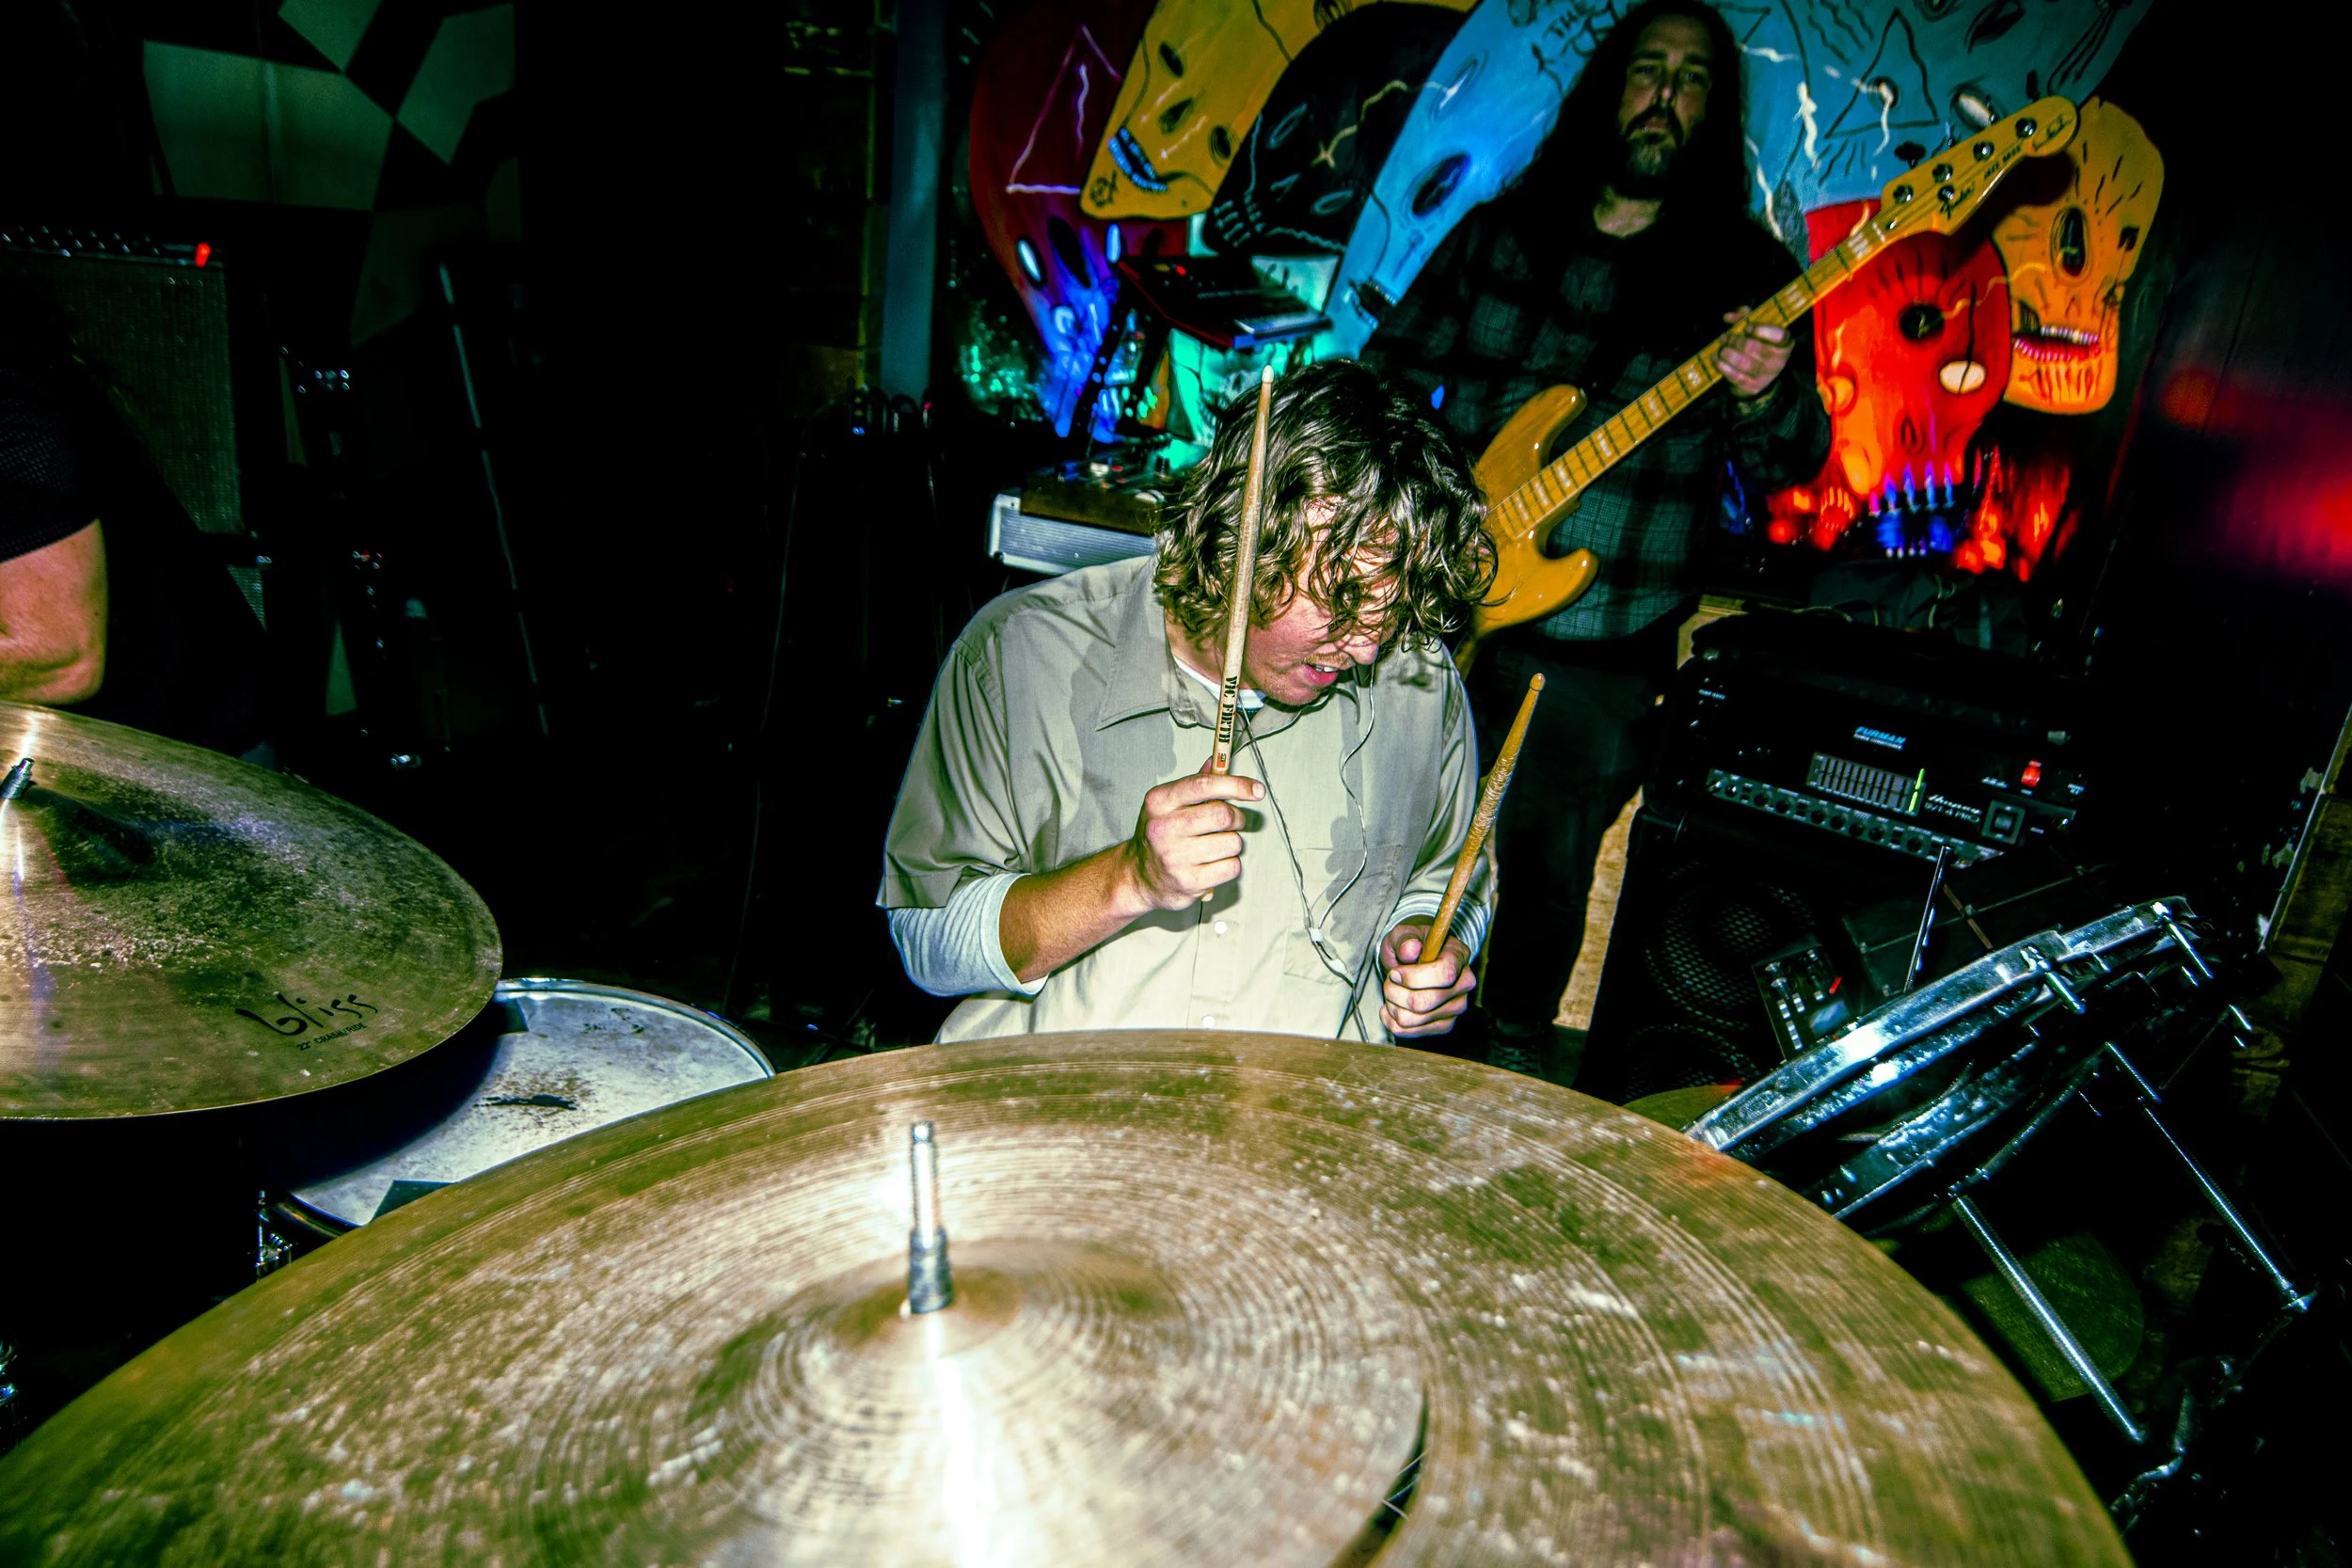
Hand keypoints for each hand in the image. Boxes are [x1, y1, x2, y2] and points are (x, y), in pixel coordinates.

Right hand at [1120, 758, 1262, 911]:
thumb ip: (1195, 784)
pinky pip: (1231, 867)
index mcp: (1159, 802)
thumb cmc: (1159, 836)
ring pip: (1233, 842)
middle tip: (1232, 822)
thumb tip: (1216, 761)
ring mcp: (1175, 857)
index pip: (1204, 785)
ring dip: (1232, 843)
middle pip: (1223, 815)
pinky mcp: (1189, 882)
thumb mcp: (1167, 805)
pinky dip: (1229, 864)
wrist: (1139, 877)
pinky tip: (1213, 863)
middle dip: (1237, 818)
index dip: (1236, 785)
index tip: (1256, 790)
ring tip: (1215, 846)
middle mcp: (1164, 828)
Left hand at [1378, 920, 1474, 1037]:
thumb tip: (1411, 949)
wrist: (1415, 960)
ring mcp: (1456, 1008)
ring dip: (1392, 1004)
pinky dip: (1391, 1019)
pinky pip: (1407, 1031)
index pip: (1444, 974)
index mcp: (1459, 956)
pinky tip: (1391, 1005)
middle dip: (1395, 991)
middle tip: (1389, 979)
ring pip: (1412, 1019)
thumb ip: (1405, 938)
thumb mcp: (1404, 933)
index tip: (1395, 972)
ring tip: (1392, 990)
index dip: (1414, 977)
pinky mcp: (1444, 1025)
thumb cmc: (1411, 945)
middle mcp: (1463, 985)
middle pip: (1424, 1002)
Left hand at [1718, 309, 1793, 400]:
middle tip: (1725, 337)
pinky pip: (1735, 376)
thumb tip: (1728, 317)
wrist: (1760, 378)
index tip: (1747, 327)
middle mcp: (1778, 362)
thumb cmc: (1758, 347)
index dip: (1761, 330)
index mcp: (1784, 345)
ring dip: (1727, 353)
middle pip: (1753, 347)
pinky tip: (1716, 359)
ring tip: (1722, 348)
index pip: (1779, 336)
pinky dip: (1722, 366)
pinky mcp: (1753, 388)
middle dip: (1734, 340)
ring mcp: (1766, 377)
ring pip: (1743, 362)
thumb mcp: (1756, 330)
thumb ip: (1744, 317)